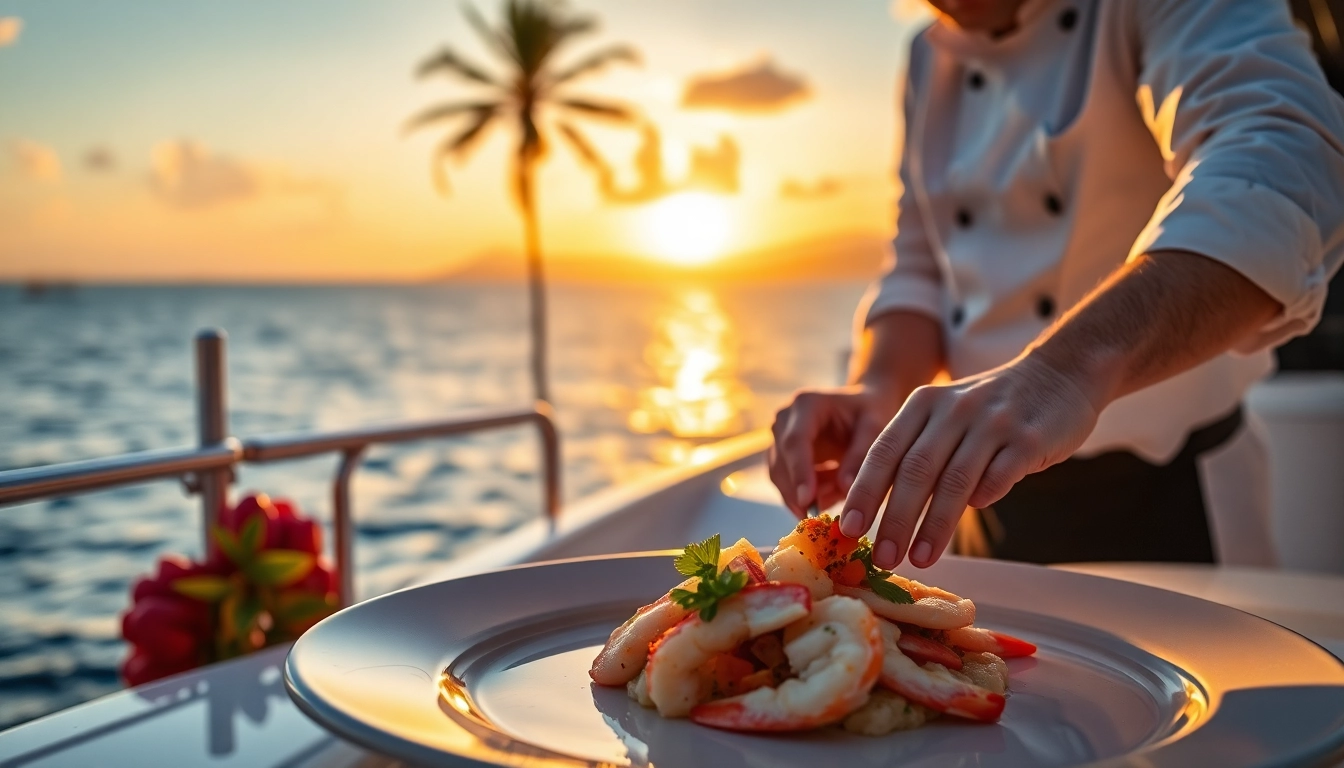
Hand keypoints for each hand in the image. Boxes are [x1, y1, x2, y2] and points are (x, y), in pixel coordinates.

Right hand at [768, 386, 902, 517]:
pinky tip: (832, 492)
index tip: (807, 501)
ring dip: (806, 496)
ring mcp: (778, 439)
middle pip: (781, 464)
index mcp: (806, 405)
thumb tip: (845, 489)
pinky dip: (810, 496)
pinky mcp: (781, 458)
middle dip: (799, 494)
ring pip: (781, 479)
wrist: (862, 407)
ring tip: (838, 496)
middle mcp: (784, 420)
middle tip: (823, 519)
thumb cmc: (870, 412)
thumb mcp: (874, 427)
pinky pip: (789, 486)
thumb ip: (860, 456)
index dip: (799, 472)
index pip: (795, 441)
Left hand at [839, 355, 1101, 568]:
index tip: (849, 528)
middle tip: (883, 557)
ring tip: (920, 558)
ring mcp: (992, 422)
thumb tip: (880, 512)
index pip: (884, 451)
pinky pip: (1001, 473)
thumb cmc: (989, 409)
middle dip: (895, 518)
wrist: (1059, 373)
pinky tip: (976, 512)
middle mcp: (954, 409)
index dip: (864, 492)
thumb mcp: (945, 416)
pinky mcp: (1028, 438)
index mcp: (923, 404)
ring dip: (935, 524)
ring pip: (955, 479)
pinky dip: (985, 495)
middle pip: (915, 470)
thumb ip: (916, 453)